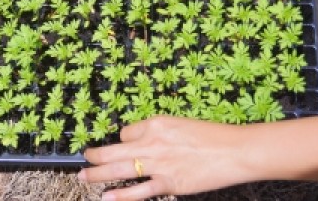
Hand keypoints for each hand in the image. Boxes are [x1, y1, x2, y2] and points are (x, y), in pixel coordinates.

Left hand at [78, 116, 249, 199]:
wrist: (234, 151)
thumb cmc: (211, 136)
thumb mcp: (180, 124)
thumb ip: (158, 133)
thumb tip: (141, 142)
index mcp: (155, 124)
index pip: (126, 133)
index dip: (123, 141)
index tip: (122, 147)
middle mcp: (152, 142)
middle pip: (114, 150)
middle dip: (96, 156)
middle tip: (84, 159)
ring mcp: (158, 165)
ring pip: (120, 170)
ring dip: (98, 174)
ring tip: (83, 177)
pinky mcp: (168, 184)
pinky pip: (139, 191)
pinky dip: (121, 195)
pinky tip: (107, 197)